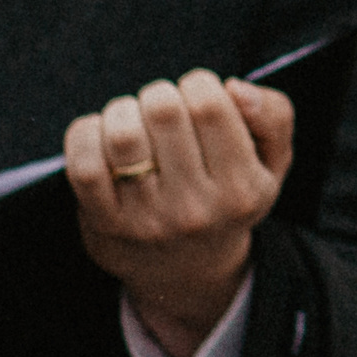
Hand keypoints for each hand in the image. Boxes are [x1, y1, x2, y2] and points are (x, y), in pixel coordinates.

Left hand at [64, 71, 293, 356]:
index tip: (198, 98)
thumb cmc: (228, 198)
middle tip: (162, 109)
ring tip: (134, 121)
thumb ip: (272, 115)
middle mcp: (195, 209)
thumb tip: (234, 87)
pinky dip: (87, 134)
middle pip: (163, 110)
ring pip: (123, 133)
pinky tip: (103, 136)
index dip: (198, 84)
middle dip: (159, 94)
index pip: (209, 105)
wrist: (187, 272)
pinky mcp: (105, 224)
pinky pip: (84, 163)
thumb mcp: (271, 163)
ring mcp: (147, 220)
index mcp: (242, 189)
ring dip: (123, 110)